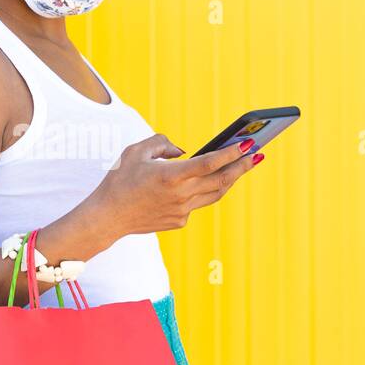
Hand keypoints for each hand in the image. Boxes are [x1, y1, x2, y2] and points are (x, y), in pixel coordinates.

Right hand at [90, 132, 263, 237]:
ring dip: (230, 179)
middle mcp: (181, 196)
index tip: (247, 144)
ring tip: (243, 166)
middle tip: (257, 154)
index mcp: (171, 177)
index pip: (210, 164)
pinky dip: (203, 190)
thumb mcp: (136, 152)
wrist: (108, 217)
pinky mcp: (179, 221)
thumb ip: (162, 143)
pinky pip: (197, 203)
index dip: (231, 154)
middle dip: (241, 167)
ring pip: (215, 194)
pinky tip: (207, 181)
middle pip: (221, 181)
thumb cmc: (119, 180)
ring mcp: (182, 212)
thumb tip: (183, 151)